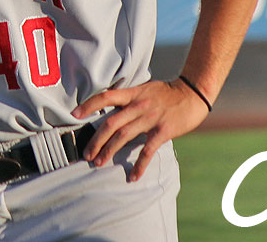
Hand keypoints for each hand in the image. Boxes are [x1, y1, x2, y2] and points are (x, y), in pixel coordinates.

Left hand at [72, 78, 208, 181]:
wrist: (192, 93)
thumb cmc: (166, 93)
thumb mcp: (143, 89)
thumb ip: (127, 98)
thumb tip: (109, 106)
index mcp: (132, 94)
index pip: (105, 97)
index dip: (89, 105)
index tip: (74, 115)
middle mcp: (138, 105)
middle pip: (110, 123)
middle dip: (96, 140)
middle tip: (86, 154)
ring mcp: (150, 118)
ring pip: (123, 137)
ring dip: (109, 151)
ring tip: (99, 163)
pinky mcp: (163, 131)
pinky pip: (148, 150)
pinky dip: (139, 165)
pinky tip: (133, 177)